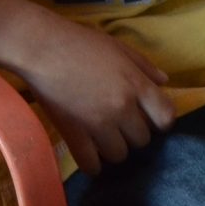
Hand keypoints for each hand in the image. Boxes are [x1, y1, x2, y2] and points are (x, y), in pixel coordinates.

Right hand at [15, 16, 176, 172]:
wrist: (38, 46)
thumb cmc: (78, 41)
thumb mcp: (117, 46)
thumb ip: (144, 65)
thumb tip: (164, 82)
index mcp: (135, 84)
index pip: (166, 117)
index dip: (161, 120)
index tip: (151, 118)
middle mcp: (122, 108)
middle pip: (142, 140)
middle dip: (133, 132)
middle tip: (119, 122)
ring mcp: (98, 124)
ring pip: (119, 154)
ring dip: (113, 147)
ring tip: (101, 136)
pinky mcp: (74, 134)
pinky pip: (91, 164)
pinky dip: (93, 164)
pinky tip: (89, 154)